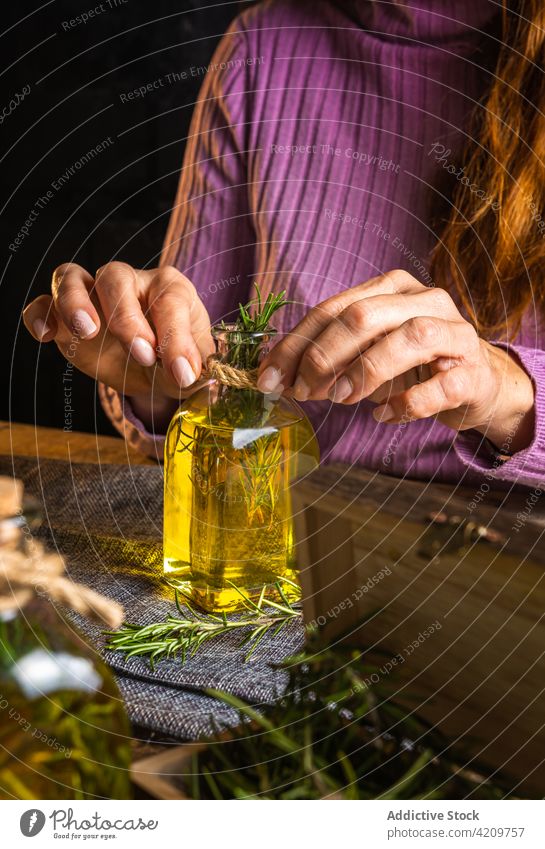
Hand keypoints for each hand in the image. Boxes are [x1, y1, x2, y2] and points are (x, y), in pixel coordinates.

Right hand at [23, 262, 213, 404]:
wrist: (154, 370)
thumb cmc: (176, 360)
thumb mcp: (193, 369)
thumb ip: (195, 369)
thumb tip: (190, 375)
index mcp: (169, 288)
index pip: (170, 301)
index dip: (177, 337)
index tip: (182, 373)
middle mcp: (130, 282)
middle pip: (116, 278)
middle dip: (127, 318)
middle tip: (142, 356)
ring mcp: (93, 295)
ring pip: (71, 277)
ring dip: (75, 302)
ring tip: (87, 331)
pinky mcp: (65, 317)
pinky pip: (43, 303)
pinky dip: (39, 314)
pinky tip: (46, 335)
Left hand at [257, 269, 534, 452]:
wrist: (478, 382)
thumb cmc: (413, 365)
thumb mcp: (366, 353)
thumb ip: (327, 358)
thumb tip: (275, 378)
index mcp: (391, 288)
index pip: (333, 309)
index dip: (296, 345)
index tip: (269, 379)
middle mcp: (425, 300)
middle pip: (365, 316)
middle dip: (324, 355)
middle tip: (303, 391)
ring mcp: (455, 333)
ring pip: (410, 337)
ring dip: (365, 371)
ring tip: (340, 399)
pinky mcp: (474, 372)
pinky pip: (442, 386)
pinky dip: (407, 404)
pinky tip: (382, 415)